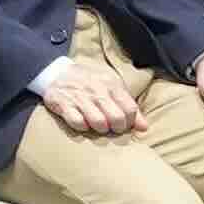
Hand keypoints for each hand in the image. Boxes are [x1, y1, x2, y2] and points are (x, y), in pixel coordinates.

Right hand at [32, 54, 147, 141]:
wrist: (59, 73)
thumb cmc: (91, 83)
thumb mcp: (112, 88)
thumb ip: (129, 107)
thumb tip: (144, 128)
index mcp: (111, 84)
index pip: (130, 109)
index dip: (130, 122)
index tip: (124, 123)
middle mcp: (97, 90)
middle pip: (116, 118)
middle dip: (116, 128)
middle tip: (112, 128)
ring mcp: (80, 97)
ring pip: (99, 123)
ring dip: (100, 129)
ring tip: (98, 126)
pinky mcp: (64, 105)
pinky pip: (78, 123)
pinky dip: (82, 127)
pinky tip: (83, 123)